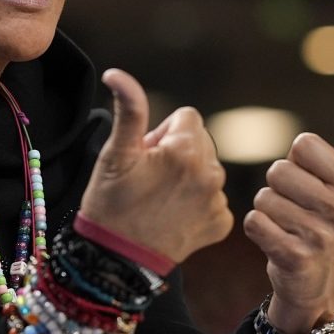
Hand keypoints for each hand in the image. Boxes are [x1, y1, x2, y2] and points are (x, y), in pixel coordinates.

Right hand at [78, 69, 232, 264]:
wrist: (116, 259)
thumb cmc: (111, 202)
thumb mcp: (116, 153)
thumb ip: (129, 108)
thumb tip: (117, 74)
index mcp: (188, 150)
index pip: (186, 118)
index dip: (161, 135)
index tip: (146, 158)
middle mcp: (212, 173)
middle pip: (199, 142)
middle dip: (177, 153)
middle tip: (150, 179)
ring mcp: (218, 201)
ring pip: (206, 169)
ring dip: (188, 177)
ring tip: (160, 199)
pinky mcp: (222, 223)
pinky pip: (214, 198)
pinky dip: (197, 204)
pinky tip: (174, 215)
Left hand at [242, 98, 333, 333]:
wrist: (323, 284)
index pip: (302, 144)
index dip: (299, 163)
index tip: (313, 186)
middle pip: (278, 170)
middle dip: (280, 189)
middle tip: (298, 211)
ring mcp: (320, 236)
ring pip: (263, 197)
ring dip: (268, 212)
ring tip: (289, 228)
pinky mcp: (295, 257)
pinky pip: (254, 222)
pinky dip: (258, 230)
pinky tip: (276, 242)